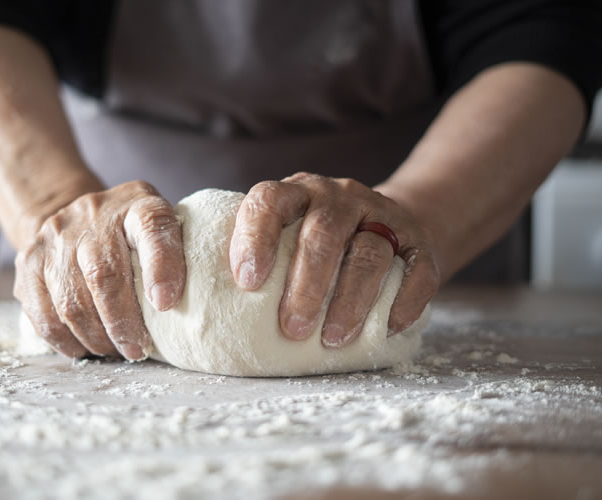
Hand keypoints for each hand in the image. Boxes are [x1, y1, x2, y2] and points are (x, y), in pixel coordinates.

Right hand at [13, 181, 185, 358]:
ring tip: (114, 350)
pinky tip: (85, 347)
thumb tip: (202, 312)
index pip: (152, 226)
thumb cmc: (134, 237)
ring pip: (71, 301)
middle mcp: (94, 214)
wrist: (76, 217)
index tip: (167, 304)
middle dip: (123, 323)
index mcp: (138, 204)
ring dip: (96, 337)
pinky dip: (66, 340)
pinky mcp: (28, 260)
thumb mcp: (164, 231)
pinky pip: (43, 314)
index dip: (161, 266)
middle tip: (137, 350)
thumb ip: (180, 258)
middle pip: (104, 275)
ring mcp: (56, 236)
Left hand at [229, 172, 439, 347]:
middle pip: (322, 231)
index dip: (254, 236)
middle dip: (306, 282)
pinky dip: (405, 300)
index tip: (244, 281)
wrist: (392, 225)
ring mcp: (382, 217)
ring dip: (350, 298)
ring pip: (370, 251)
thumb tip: (181, 309)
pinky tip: (387, 327)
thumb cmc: (314, 245)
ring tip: (330, 339)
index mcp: (295, 194)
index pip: (269, 201)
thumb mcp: (283, 236)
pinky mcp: (420, 243)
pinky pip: (417, 269)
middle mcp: (338, 198)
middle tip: (291, 328)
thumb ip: (249, 261)